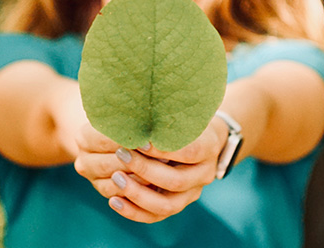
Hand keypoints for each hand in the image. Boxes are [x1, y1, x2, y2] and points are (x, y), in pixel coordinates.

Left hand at [74, 118, 227, 222]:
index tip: (139, 141)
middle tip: (120, 155)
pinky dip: (134, 211)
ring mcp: (192, 193)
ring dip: (137, 194)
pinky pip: (155, 216)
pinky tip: (114, 200)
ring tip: (115, 178)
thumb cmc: (185, 118)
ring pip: (166, 205)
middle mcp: (204, 174)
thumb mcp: (182, 110)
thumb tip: (135, 106)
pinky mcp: (177, 204)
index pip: (189, 151)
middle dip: (144, 169)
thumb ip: (165, 114)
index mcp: (209, 147)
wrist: (203, 139)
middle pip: (175, 181)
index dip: (163, 149)